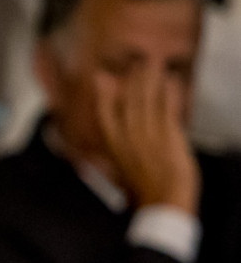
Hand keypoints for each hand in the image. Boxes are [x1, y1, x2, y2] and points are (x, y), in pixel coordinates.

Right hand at [93, 65, 199, 212]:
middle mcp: (128, 136)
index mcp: (113, 145)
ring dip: (150, 79)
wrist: (162, 200)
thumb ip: (107, 159)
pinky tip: (172, 80)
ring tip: (154, 63)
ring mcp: (147, 133)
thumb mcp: (119, 174)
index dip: (103, 93)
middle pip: (128, 99)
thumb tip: (91, 158)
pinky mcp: (168, 134)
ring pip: (147, 99)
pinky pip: (168, 106)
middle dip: (132, 78)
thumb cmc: (143, 192)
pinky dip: (170, 92)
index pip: (104, 112)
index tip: (102, 77)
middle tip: (136, 62)